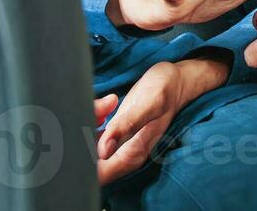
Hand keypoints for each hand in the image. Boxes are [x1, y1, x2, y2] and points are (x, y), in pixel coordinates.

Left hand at [92, 56, 227, 183]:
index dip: (83, 162)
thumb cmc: (166, 89)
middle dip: (80, 142)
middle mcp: (122, 156)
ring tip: (99, 107)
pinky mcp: (112, 137)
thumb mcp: (150, 102)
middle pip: (88, 163)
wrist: (176, 81)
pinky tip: (100, 108)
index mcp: (132, 155)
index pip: (98, 175)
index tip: (81, 136)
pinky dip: (88, 123)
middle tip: (89, 113)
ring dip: (84, 130)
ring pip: (86, 150)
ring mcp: (116, 148)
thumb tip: (103, 151)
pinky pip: (90, 138)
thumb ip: (127, 124)